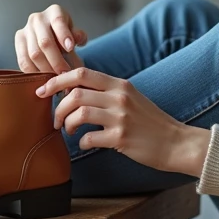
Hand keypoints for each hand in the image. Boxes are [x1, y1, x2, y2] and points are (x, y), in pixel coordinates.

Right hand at [15, 4, 87, 74]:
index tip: (70, 48)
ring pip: (34, 53)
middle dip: (56, 60)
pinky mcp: (18, 42)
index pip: (58, 21)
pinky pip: (23, 61)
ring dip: (46, 69)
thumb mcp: (74, 32)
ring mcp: (25, 30)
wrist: (50, 35)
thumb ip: (78, 36)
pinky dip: (33, 72)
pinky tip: (43, 77)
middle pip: (45, 42)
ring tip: (56, 78)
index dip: (64, 35)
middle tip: (65, 73)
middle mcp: (37, 18)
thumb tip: (78, 39)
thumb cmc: (64, 35)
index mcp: (54, 11)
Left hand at [39, 67, 210, 175]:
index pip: (81, 74)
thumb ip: (108, 92)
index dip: (57, 80)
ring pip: (78, 114)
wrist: (176, 142)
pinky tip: (87, 144)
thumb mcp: (131, 98)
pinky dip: (81, 142)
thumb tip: (76, 91)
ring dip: (66, 124)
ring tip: (69, 131)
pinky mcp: (121, 138)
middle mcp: (119, 97)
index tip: (43, 90)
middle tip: (55, 120)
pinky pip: (89, 138)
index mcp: (120, 84)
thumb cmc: (150, 122)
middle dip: (57, 107)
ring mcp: (120, 117)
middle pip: (75, 93)